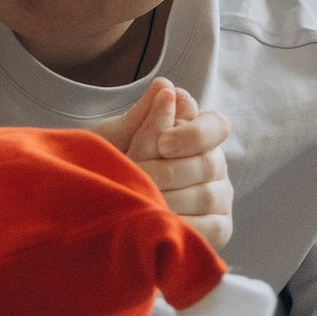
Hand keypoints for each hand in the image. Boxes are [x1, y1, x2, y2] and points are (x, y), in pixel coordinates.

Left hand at [115, 79, 233, 253]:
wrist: (97, 205)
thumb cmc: (111, 165)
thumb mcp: (118, 139)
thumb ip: (143, 115)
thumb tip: (165, 87)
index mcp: (198, 133)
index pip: (217, 127)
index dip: (193, 135)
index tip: (163, 144)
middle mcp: (214, 163)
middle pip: (210, 163)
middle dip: (170, 172)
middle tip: (139, 179)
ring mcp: (219, 197)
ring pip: (208, 196)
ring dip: (171, 199)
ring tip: (142, 201)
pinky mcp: (217, 228)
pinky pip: (211, 228)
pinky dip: (184, 225)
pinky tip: (160, 222)